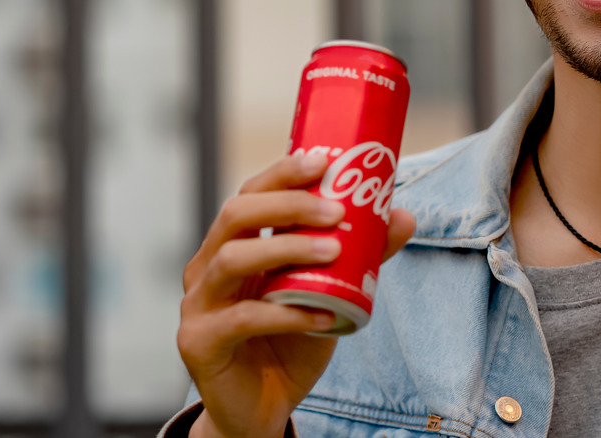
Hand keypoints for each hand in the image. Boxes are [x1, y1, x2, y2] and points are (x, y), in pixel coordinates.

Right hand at [178, 153, 414, 437]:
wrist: (260, 408)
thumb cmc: (290, 342)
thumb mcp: (329, 293)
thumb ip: (359, 257)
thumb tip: (403, 216)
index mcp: (233, 246)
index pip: (250, 194)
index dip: (282, 173)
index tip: (323, 159)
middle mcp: (207, 267)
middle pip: (235, 215)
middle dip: (288, 204)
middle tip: (336, 210)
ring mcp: (197, 304)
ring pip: (233, 259)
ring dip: (286, 249)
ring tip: (333, 252)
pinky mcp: (199, 342)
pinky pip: (243, 319)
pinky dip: (287, 314)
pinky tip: (324, 315)